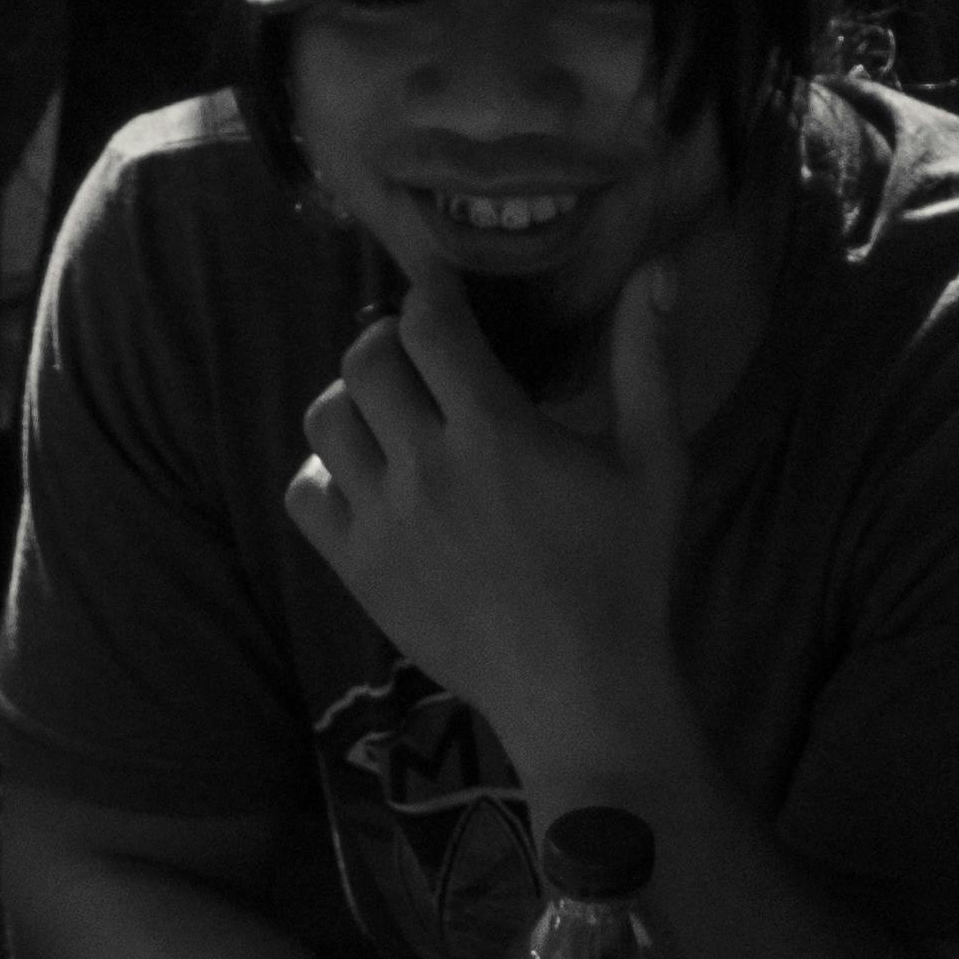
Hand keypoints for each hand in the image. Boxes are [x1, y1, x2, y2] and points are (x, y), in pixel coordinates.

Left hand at [284, 265, 690, 775]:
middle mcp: (428, 471)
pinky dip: (323, 472)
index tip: (445, 293)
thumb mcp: (654, 461)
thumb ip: (646, 360)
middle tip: (418, 351)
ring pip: (326, 420)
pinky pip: (304, 496)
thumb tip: (654, 268)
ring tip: (388, 408)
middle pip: (366, 360)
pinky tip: (364, 475)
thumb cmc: (625, 573)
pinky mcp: (360, 572)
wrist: (579, 689)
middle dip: (390, 339)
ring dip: (351, 398)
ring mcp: (385, 524)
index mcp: (497, 433)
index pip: (429, 324)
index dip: (431, 293)